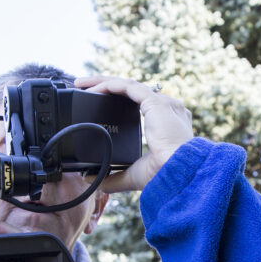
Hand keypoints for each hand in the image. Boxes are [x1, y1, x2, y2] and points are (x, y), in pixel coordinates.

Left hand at [73, 76, 193, 192]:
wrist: (178, 171)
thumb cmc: (165, 175)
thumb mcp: (134, 176)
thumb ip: (113, 178)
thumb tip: (91, 179)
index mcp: (168, 124)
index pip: (142, 105)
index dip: (120, 101)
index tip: (101, 103)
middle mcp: (168, 109)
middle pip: (133, 91)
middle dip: (108, 87)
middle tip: (86, 88)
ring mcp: (163, 103)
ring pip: (128, 85)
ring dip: (103, 82)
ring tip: (83, 83)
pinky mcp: (155, 101)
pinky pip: (127, 87)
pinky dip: (108, 85)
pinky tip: (93, 88)